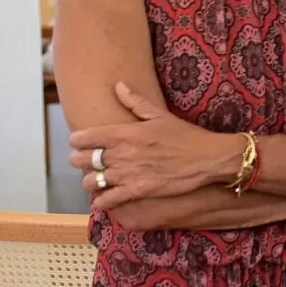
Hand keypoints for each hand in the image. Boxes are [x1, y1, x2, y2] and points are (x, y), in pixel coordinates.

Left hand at [69, 82, 235, 211]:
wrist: (207, 158)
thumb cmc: (186, 135)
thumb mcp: (160, 115)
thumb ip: (135, 101)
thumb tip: (118, 86)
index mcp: (125, 132)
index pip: (83, 137)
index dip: (77, 141)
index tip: (80, 142)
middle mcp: (122, 153)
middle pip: (81, 160)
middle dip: (80, 160)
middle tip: (87, 161)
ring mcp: (128, 173)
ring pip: (90, 181)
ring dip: (90, 181)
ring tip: (96, 180)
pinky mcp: (137, 191)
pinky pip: (107, 200)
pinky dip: (102, 201)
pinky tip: (105, 198)